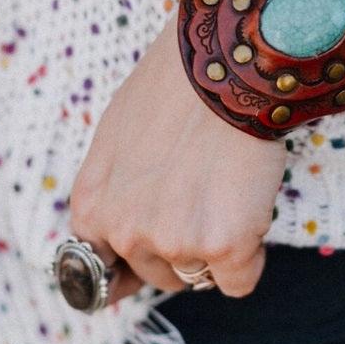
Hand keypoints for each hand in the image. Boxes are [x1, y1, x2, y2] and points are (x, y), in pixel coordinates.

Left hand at [69, 15, 287, 300]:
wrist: (221, 62)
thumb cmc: (173, 85)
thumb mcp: (117, 138)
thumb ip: (116, 190)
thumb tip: (127, 222)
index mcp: (93, 208)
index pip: (102, 270)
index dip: (137, 253)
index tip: (158, 244)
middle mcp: (125, 233)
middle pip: (157, 273)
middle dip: (181, 244)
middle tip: (206, 192)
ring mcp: (174, 243)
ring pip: (198, 275)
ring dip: (216, 247)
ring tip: (229, 188)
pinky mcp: (224, 246)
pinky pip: (239, 281)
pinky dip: (250, 255)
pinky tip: (252, 209)